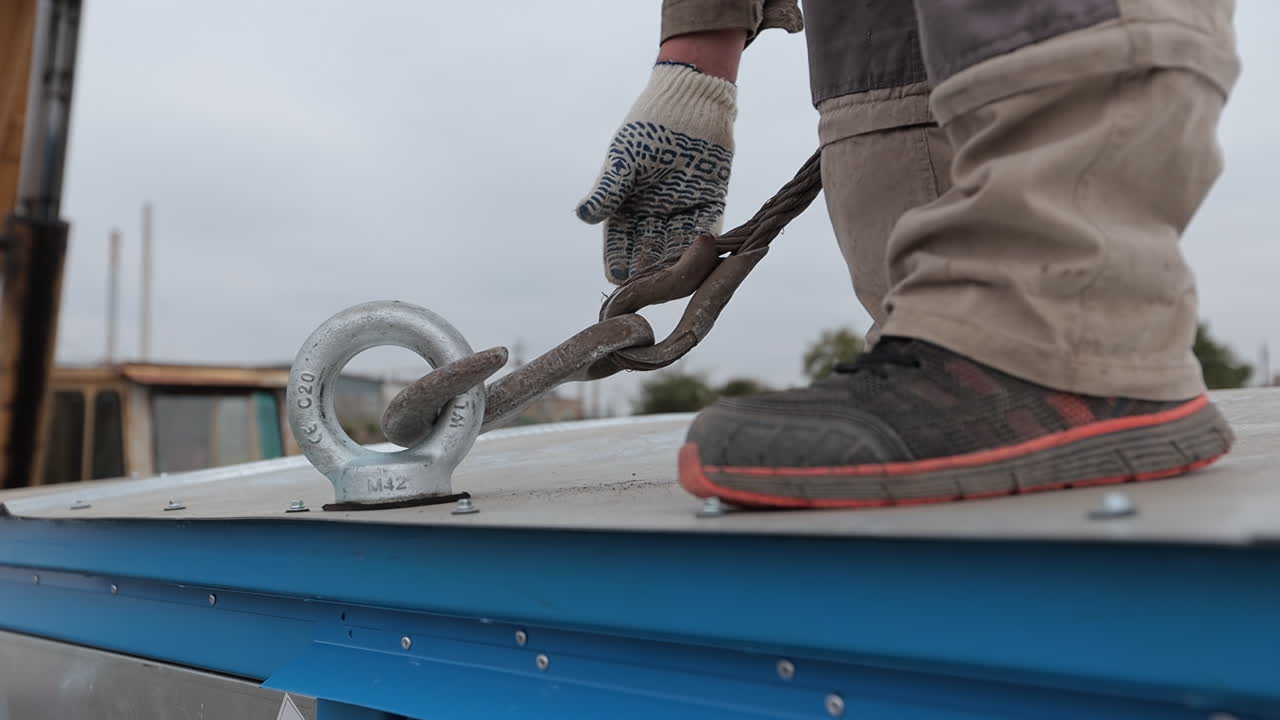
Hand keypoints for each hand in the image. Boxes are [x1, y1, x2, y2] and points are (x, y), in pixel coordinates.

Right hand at [577, 62, 736, 283]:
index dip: (620, 262)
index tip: (621, 279)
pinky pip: (707, 230)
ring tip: (677, 277)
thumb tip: (584, 214)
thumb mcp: (625, 157)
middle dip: (651, 271)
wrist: (690, 100)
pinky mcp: (710, 202)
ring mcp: (682, 210)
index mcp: (627, 207)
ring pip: (679, 247)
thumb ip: (609, 188)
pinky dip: (705, 244)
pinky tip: (702, 255)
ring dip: (678, 263)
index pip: (621, 244)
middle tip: (652, 287)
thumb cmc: (650, 125)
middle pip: (650, 253)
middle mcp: (654, 215)